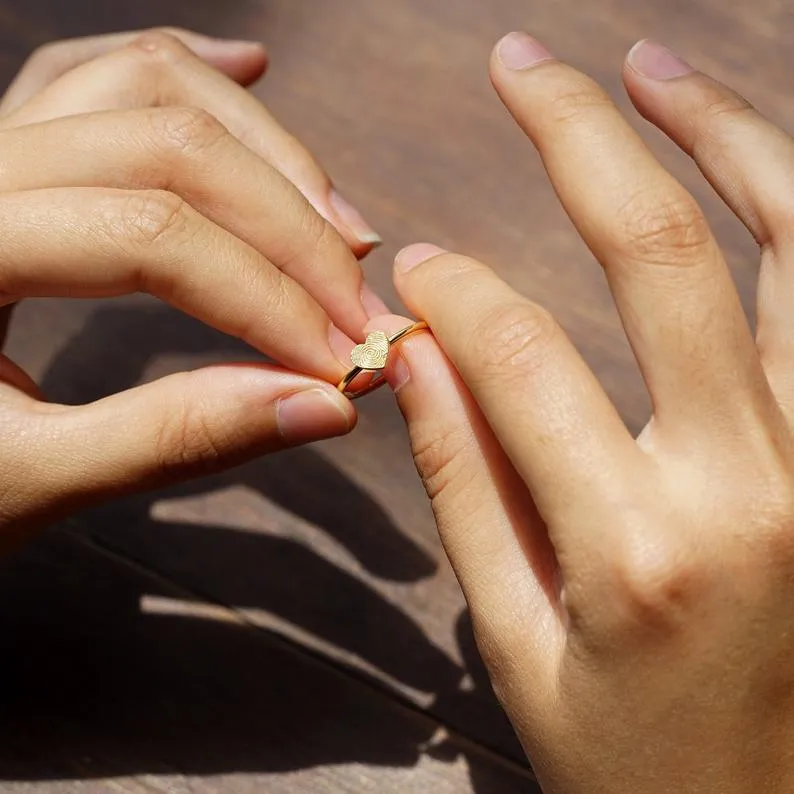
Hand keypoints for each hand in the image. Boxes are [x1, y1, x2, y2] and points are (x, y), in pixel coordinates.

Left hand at [0, 29, 387, 547]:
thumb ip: (175, 437)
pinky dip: (187, 71)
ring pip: (146, 82)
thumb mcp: (37, 476)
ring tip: (337, 223)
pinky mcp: (12, 145)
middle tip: (358, 306)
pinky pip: (100, 71)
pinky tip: (250, 71)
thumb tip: (325, 406)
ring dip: (262, 147)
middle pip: (169, 148)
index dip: (268, 299)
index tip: (342, 360)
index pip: (153, 240)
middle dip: (290, 231)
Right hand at [382, 35, 793, 792]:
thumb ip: (468, 487)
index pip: (519, 359)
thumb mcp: (520, 647)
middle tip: (524, 64)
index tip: (416, 268)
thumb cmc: (642, 760)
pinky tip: (753, 165)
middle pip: (660, 257)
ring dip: (721, 136)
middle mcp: (754, 489)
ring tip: (649, 67)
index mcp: (638, 551)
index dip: (453, 294)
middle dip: (577, 140)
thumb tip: (420, 354)